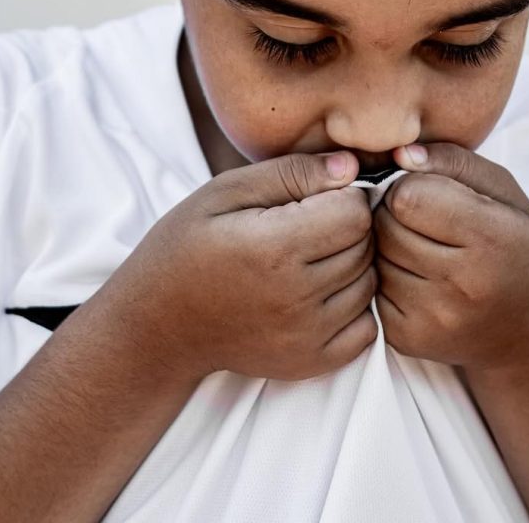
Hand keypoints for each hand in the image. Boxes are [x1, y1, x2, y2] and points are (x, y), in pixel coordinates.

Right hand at [108, 150, 377, 383]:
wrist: (159, 325)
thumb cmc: (188, 246)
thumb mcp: (225, 192)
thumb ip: (291, 173)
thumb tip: (351, 167)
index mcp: (274, 248)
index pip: (355, 212)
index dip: (342, 195)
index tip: (316, 196)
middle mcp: (297, 297)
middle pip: (366, 246)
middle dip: (348, 226)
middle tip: (310, 224)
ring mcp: (307, 336)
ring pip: (370, 283)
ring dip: (352, 264)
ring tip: (309, 256)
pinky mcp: (311, 362)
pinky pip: (367, 327)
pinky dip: (354, 305)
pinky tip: (319, 290)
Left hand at [373, 142, 528, 373]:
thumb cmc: (518, 249)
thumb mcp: (505, 193)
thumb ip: (453, 161)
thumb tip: (398, 154)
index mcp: (492, 238)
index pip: (408, 195)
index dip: (410, 185)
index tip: (429, 192)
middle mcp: (462, 285)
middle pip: (385, 226)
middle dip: (394, 214)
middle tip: (423, 221)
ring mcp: (433, 318)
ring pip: (374, 256)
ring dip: (388, 245)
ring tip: (423, 248)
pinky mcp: (408, 339)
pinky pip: (371, 289)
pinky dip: (386, 277)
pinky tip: (417, 278)